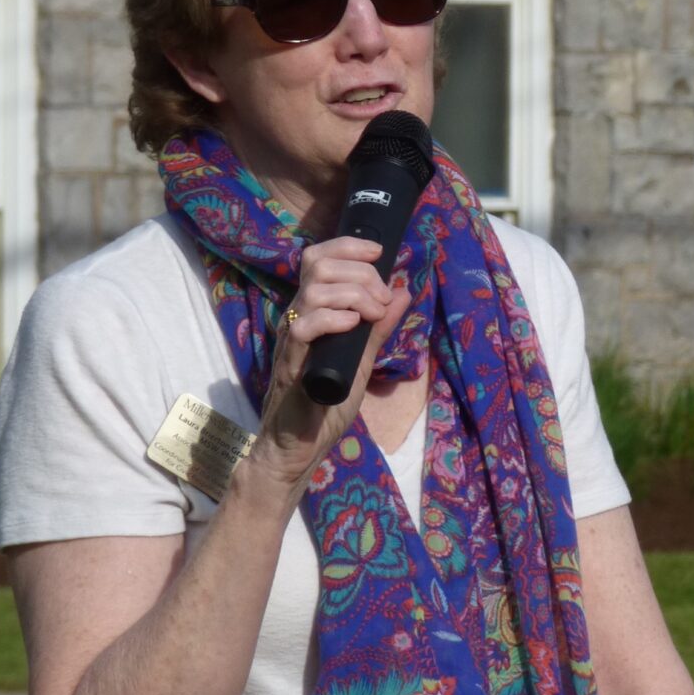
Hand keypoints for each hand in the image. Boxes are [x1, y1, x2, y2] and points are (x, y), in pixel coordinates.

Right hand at [246, 237, 410, 498]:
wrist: (298, 448)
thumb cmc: (324, 409)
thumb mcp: (361, 361)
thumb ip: (378, 328)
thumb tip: (403, 292)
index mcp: (312, 313)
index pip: (320, 258)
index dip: (349, 245)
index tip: (379, 252)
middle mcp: (297, 318)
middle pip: (318, 265)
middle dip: (360, 271)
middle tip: (383, 298)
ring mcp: (291, 340)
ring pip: (313, 291)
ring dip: (353, 294)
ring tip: (373, 314)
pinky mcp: (290, 365)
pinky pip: (302, 329)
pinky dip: (332, 319)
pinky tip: (353, 325)